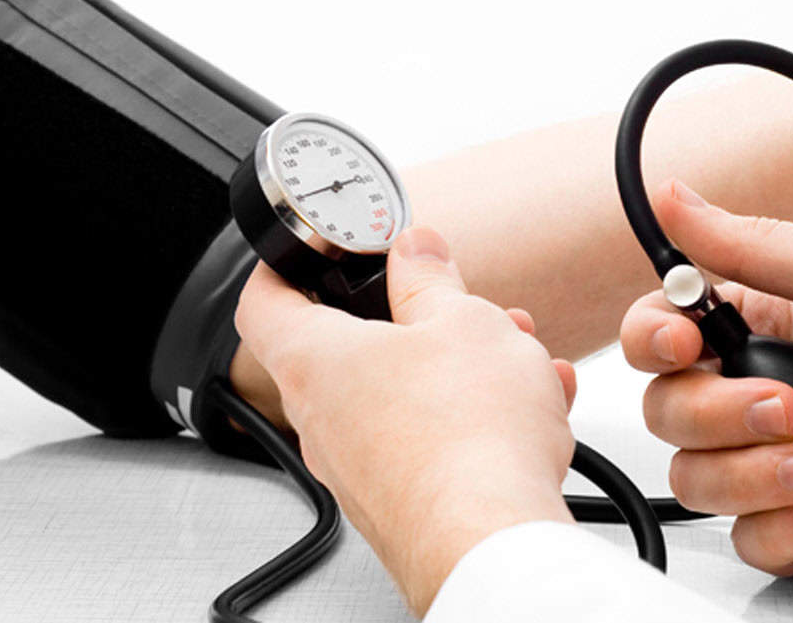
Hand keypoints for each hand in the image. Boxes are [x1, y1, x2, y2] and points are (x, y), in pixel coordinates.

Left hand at [235, 226, 577, 615]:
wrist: (492, 539)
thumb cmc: (467, 434)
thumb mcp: (462, 321)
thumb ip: (432, 280)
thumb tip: (416, 252)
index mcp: (316, 361)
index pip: (264, 302)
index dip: (281, 267)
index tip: (307, 252)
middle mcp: (322, 421)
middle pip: (350, 351)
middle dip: (412, 321)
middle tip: (451, 304)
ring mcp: (358, 469)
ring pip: (401, 397)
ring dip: (456, 369)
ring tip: (513, 355)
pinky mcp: (398, 503)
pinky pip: (429, 443)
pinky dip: (472, 418)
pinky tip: (528, 407)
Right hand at [619, 181, 792, 585]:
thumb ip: (753, 244)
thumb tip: (672, 195)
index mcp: (760, 328)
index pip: (658, 333)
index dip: (654, 341)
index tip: (687, 346)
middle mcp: (753, 396)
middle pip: (666, 411)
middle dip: (724, 415)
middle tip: (792, 408)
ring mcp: (769, 465)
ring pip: (694, 482)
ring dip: (762, 475)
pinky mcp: (792, 529)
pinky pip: (745, 538)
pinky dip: (791, 526)